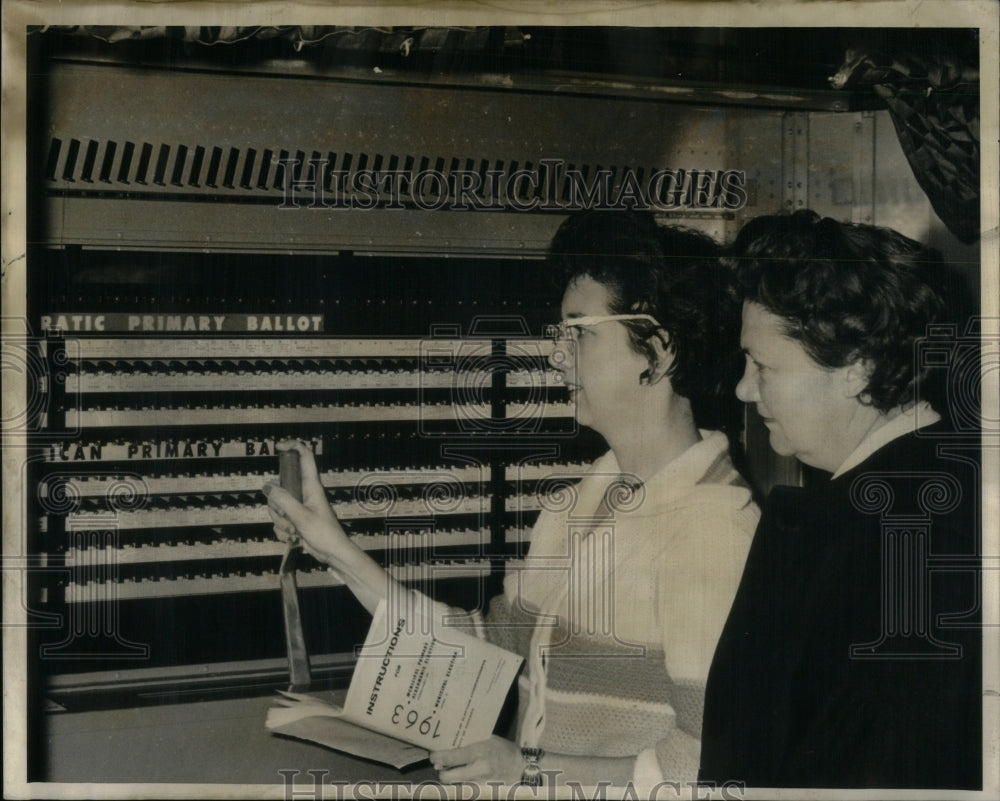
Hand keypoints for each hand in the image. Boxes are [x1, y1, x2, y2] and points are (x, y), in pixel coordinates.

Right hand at [263, 439, 348, 564]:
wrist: (333, 555)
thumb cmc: (325, 534)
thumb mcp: (302, 517)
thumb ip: (283, 500)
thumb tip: (267, 486)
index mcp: (311, 486)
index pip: (304, 456)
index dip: (292, 446)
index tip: (278, 446)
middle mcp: (304, 493)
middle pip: (279, 487)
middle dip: (277, 506)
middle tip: (288, 517)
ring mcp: (298, 507)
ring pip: (276, 507)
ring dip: (281, 523)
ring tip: (295, 532)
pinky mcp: (295, 520)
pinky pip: (279, 521)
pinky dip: (283, 532)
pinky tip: (294, 539)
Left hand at [430, 736, 522, 784]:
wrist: (523, 769)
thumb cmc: (505, 751)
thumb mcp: (489, 739)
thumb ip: (471, 743)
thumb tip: (452, 747)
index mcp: (478, 753)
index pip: (450, 758)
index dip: (438, 758)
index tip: (433, 757)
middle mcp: (477, 770)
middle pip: (447, 777)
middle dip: (442, 773)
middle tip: (442, 767)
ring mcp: (480, 784)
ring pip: (455, 786)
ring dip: (453, 780)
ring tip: (455, 773)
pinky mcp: (483, 793)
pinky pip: (466, 791)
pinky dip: (463, 786)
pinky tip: (466, 779)